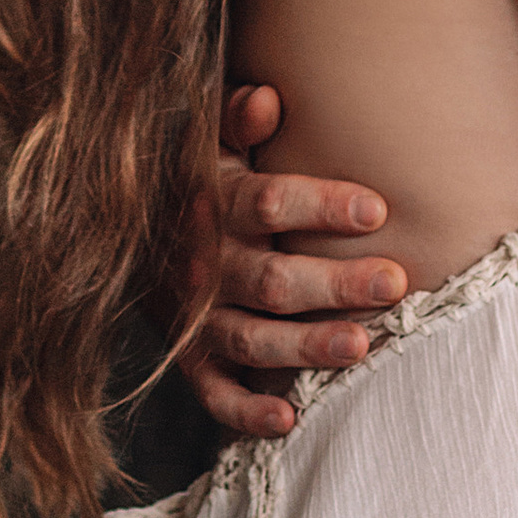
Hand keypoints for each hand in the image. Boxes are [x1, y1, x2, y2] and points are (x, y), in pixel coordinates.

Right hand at [178, 84, 407, 439]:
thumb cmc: (196, 181)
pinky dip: (247, 412)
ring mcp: (197, 318)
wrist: (123, 240)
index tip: (376, 209)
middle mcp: (207, 265)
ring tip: (361, 347)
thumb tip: (269, 98)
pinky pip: (215, 394)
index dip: (320, 206)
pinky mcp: (192, 360)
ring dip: (307, 346)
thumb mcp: (207, 141)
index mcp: (214, 205)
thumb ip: (234, 119)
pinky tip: (290, 419)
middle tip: (394, 282)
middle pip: (273, 279)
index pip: (267, 203)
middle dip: (335, 283)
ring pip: (254, 339)